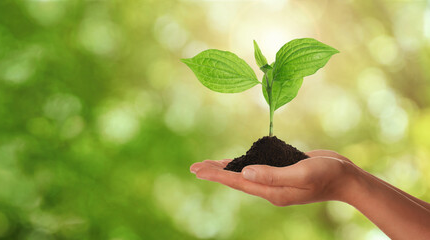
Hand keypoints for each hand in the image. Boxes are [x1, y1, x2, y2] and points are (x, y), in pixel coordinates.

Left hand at [190, 150, 356, 205]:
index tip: (198, 170)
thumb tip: (245, 172)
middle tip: (193, 167)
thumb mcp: (300, 173)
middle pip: (236, 179)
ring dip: (226, 169)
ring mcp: (276, 181)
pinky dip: (243, 164)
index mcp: (272, 192)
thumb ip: (273, 174)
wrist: (346, 177)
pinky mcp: (281, 171)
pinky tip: (236, 162)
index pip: (238, 182)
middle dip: (214, 173)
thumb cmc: (327, 175)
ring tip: (208, 165)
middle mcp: (270, 188)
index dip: (216, 175)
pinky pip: (257, 168)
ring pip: (244, 174)